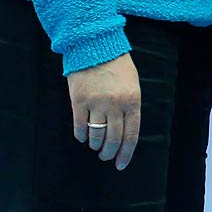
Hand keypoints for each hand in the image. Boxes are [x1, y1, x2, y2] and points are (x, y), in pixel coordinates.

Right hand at [67, 52, 141, 169]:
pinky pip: (79, 126)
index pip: (131, 134)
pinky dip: (81, 135)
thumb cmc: (117, 66)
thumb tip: (125, 131)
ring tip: (96, 147)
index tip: (121, 164)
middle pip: (113, 138)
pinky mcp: (78, 101)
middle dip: (110, 152)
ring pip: (96, 135)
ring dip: (96, 145)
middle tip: (106, 157)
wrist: (95, 47)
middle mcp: (115, 105)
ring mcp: (96, 103)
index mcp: (132, 101)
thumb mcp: (132, 84)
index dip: (126, 152)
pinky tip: (82, 137)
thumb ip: (129, 106)